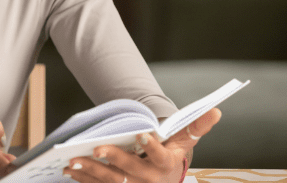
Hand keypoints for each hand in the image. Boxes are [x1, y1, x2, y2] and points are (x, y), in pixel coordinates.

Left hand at [62, 108, 221, 182]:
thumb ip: (196, 126)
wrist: (163, 180)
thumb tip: (216, 109)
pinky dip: (83, 180)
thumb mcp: (184, 141)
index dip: (152, 146)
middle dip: (113, 160)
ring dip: (91, 172)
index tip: (142, 134)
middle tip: (97, 149)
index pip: (161, 156)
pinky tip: (70, 170)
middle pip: (130, 171)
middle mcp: (149, 181)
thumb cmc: (171, 154)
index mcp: (166, 165)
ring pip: (111, 181)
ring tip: (74, 160)